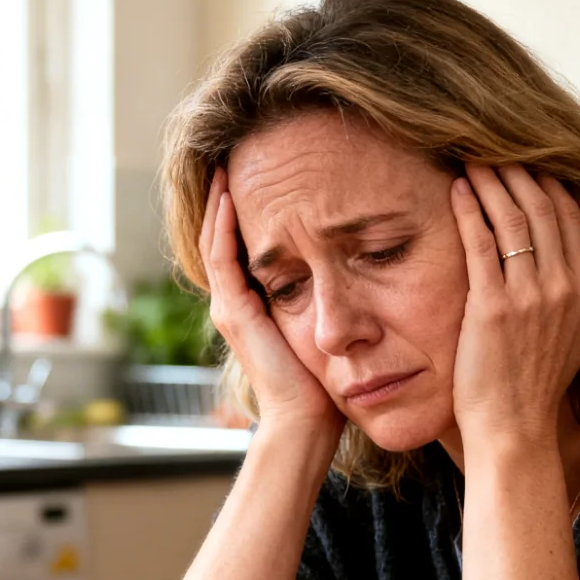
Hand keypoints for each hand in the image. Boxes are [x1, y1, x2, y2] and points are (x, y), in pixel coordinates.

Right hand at [200, 169, 342, 437]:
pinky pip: (221, 258)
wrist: (307, 420)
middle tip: (235, 159)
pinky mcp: (235, 312)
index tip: (264, 178)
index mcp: (257, 306)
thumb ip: (333, 303)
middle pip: (222, 239)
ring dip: (218, 203)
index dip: (248, 213)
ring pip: (215, 242)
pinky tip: (228, 197)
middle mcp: (237, 304)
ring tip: (226, 166)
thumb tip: (365, 269)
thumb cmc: (327, 385)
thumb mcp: (329, 330)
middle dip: (226, 200)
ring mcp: (231, 307)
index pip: (244, 247)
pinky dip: (221, 226)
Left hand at [449, 165, 579, 447]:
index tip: (524, 162)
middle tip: (490, 147)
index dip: (545, 181)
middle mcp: (563, 286)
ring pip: (512, 217)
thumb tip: (564, 265)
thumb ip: (568, 297)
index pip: (569, 215)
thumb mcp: (569, 336)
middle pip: (541, 206)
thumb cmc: (533, 387)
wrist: (515, 430)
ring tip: (469, 160)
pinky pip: (480, 244)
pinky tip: (456, 191)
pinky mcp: (493, 307)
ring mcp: (530, 296)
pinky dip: (468, 210)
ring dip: (490, 181)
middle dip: (516, 170)